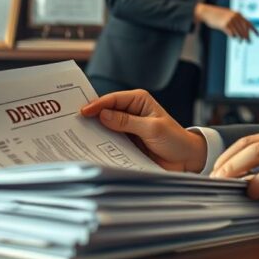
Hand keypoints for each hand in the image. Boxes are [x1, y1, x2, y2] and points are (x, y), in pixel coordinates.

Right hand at [79, 90, 207, 171]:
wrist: (186, 159)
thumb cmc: (175, 139)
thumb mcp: (152, 129)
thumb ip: (128, 122)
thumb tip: (103, 115)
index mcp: (139, 101)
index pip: (113, 99)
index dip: (97, 105)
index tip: (82, 112)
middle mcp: (131, 112)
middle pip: (105, 112)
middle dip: (91, 117)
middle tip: (72, 123)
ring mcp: (127, 128)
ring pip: (105, 128)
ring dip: (94, 132)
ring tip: (75, 137)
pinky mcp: (126, 142)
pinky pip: (110, 142)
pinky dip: (100, 144)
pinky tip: (89, 148)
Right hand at [195, 3, 258, 40]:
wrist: (207, 12)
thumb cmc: (217, 14)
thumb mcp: (228, 15)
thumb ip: (236, 21)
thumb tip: (242, 31)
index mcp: (238, 14)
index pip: (248, 23)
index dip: (254, 30)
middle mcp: (235, 17)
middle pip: (244, 30)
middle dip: (247, 36)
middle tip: (249, 42)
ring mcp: (230, 21)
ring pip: (238, 33)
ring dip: (240, 38)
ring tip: (241, 41)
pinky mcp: (224, 25)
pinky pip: (231, 33)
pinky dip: (233, 36)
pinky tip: (233, 37)